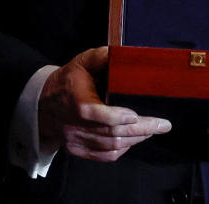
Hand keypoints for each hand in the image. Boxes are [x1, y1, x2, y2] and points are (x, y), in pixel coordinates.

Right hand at [38, 47, 170, 162]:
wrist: (45, 103)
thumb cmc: (69, 80)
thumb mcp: (82, 62)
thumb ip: (100, 57)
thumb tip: (119, 53)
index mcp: (76, 101)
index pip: (96, 113)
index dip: (117, 116)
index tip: (136, 114)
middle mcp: (74, 124)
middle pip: (111, 133)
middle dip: (141, 129)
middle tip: (162, 125)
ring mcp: (76, 140)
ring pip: (111, 146)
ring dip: (135, 139)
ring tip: (153, 130)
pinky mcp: (78, 150)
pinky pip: (105, 155)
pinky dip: (123, 149)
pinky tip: (134, 140)